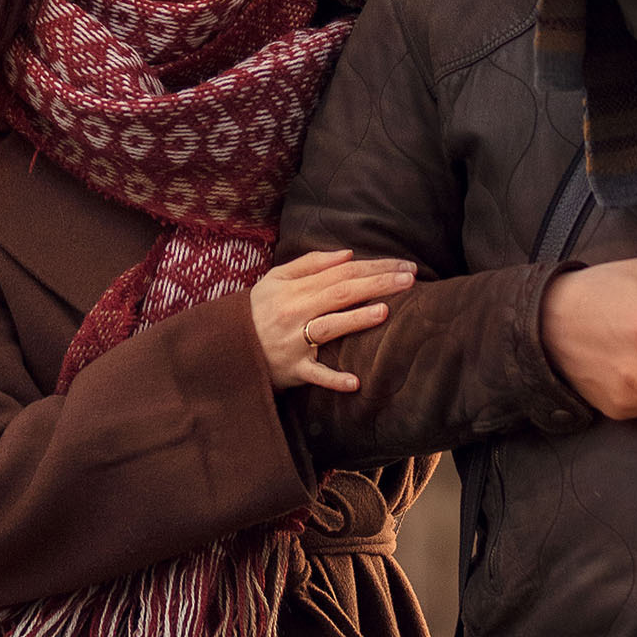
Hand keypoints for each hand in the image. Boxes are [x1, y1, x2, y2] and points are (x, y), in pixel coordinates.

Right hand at [248, 248, 415, 392]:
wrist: (226, 346)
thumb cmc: (259, 309)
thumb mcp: (276, 279)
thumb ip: (310, 264)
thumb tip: (348, 254)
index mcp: (296, 289)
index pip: (342, 272)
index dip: (375, 266)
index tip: (404, 265)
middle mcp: (296, 312)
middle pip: (343, 293)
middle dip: (378, 284)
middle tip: (410, 279)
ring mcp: (295, 342)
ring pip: (330, 327)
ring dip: (357, 320)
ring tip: (385, 311)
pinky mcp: (293, 370)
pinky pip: (316, 375)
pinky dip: (334, 379)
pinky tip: (356, 382)